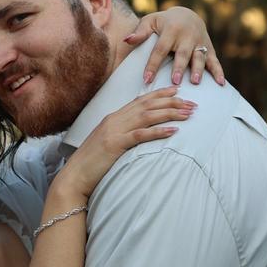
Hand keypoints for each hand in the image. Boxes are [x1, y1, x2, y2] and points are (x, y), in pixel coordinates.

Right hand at [55, 88, 195, 200]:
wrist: (74, 175)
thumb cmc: (92, 162)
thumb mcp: (107, 142)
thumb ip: (122, 133)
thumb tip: (139, 132)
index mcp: (113, 117)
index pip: (140, 100)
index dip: (160, 94)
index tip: (177, 92)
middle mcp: (115, 119)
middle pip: (147, 105)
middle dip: (172, 102)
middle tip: (192, 104)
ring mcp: (114, 131)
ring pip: (147, 116)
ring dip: (170, 113)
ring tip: (188, 114)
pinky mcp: (115, 144)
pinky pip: (140, 135)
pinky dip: (158, 131)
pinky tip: (173, 130)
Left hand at [125, 8, 224, 86]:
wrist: (188, 14)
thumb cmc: (164, 22)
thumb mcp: (150, 21)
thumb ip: (140, 32)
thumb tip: (127, 40)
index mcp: (171, 30)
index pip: (160, 49)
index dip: (153, 64)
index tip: (146, 79)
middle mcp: (187, 36)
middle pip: (183, 53)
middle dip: (179, 67)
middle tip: (175, 81)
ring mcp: (199, 41)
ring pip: (199, 56)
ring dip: (198, 69)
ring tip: (196, 81)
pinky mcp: (209, 47)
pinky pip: (214, 60)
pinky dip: (218, 71)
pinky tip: (220, 83)